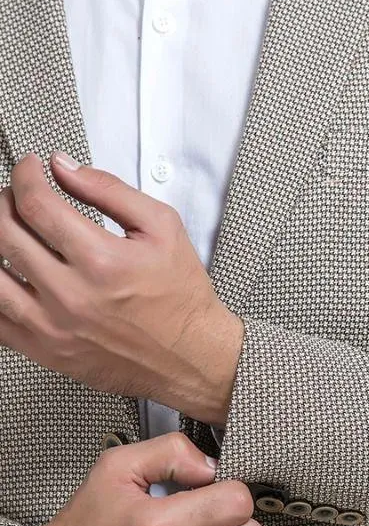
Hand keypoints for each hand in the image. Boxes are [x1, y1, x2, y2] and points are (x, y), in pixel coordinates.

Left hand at [0, 151, 243, 423]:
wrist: (192, 357)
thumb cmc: (180, 298)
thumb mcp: (162, 228)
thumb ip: (109, 190)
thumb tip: (64, 168)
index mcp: (101, 261)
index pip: (36, 204)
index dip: (25, 176)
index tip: (31, 170)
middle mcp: (72, 296)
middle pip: (4, 234)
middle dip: (4, 203)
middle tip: (16, 198)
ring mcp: (54, 327)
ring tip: (9, 233)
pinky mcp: (46, 351)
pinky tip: (10, 276)